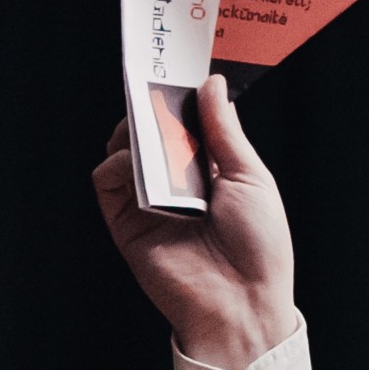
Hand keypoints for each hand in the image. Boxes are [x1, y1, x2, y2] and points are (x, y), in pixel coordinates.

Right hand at [91, 75, 300, 369]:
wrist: (242, 302)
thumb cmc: (259, 246)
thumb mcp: (250, 176)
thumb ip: (224, 130)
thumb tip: (210, 84)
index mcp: (210, 169)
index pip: (186, 122)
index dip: (180, 96)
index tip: (177, 67)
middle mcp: (176, 181)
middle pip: (152, 129)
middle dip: (154, 106)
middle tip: (158, 85)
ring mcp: (149, 200)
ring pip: (127, 147)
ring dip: (138, 131)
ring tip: (158, 132)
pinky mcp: (126, 220)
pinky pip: (108, 178)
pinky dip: (119, 162)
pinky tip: (141, 162)